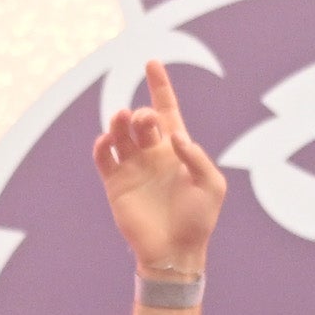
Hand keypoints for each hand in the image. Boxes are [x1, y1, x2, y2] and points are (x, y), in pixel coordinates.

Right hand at [92, 61, 226, 278]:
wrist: (174, 252)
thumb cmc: (199, 220)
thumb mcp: (213, 186)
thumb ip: (197, 157)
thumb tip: (174, 137)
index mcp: (177, 149)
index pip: (166, 109)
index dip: (159, 86)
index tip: (151, 63)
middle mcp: (153, 154)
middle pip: (142, 119)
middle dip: (142, 112)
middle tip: (144, 122)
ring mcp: (133, 167)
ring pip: (119, 132)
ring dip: (119, 121)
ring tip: (122, 121)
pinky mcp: (115, 183)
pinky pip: (103, 156)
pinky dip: (102, 144)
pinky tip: (107, 141)